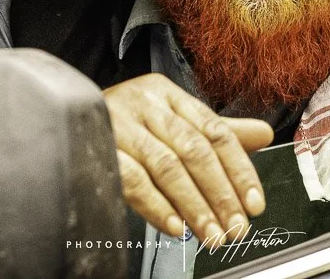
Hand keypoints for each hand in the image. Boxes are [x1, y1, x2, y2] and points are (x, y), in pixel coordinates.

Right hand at [103, 74, 272, 244]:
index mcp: (169, 94)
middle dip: (220, 194)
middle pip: (194, 150)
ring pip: (167, 167)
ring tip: (212, 235)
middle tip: (236, 227)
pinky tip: (175, 226)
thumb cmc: (128, 123)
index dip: (239, 169)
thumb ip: (218, 131)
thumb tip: (264, 135)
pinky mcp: (98, 146)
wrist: (64, 119)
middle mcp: (145, 103)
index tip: (254, 203)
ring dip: (194, 206)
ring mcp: (119, 123)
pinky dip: (157, 206)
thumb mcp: (173, 120)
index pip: (215, 131)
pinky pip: (132, 180)